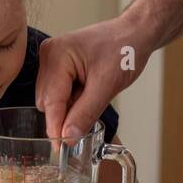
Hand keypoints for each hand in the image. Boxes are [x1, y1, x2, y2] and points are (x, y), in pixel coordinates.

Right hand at [35, 16, 149, 139]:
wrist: (134, 34)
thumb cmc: (124, 50)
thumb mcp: (108, 85)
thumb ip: (85, 112)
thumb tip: (68, 136)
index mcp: (57, 55)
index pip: (51, 101)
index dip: (56, 126)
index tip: (60, 149)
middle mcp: (48, 54)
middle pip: (47, 101)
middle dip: (67, 113)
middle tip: (93, 104)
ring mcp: (51, 58)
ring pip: (51, 99)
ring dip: (70, 106)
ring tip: (93, 91)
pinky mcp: (58, 64)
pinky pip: (58, 92)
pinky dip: (72, 98)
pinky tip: (88, 89)